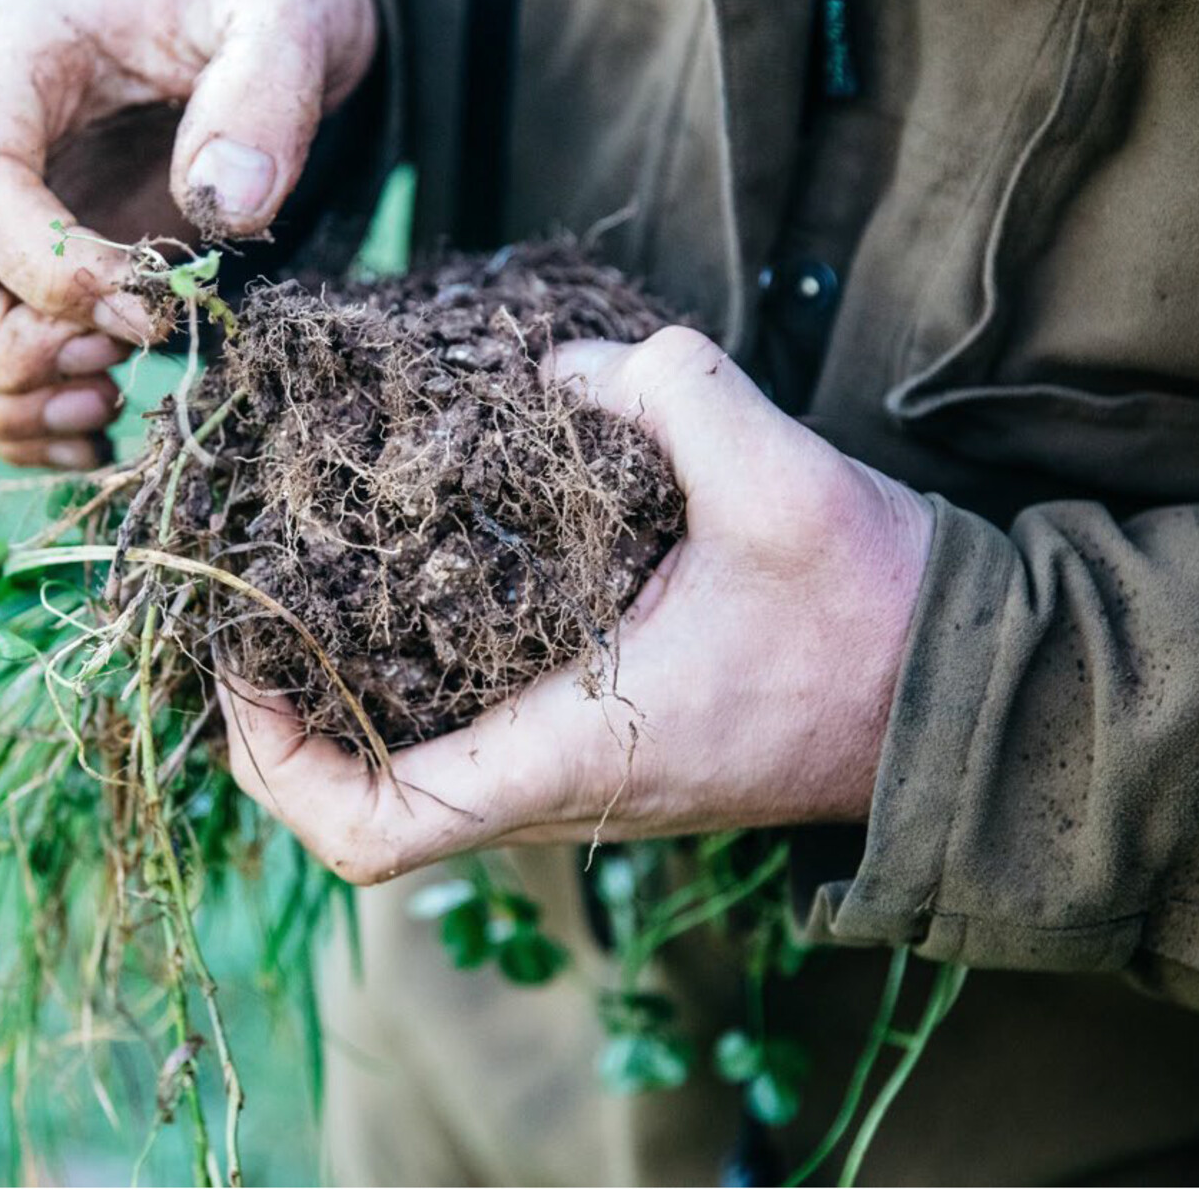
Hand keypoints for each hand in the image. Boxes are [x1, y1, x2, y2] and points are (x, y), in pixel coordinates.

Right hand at [0, 0, 377, 467]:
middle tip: (116, 368)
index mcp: (13, 53)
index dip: (49, 273)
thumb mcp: (289, 10)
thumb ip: (267, 90)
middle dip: (4, 356)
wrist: (237, 21)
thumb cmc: (254, 7)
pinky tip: (101, 428)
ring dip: (0, 405)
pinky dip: (15, 424)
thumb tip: (224, 206)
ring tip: (111, 403)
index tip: (150, 312)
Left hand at [222, 327, 935, 884]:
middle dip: (280, 721)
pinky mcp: (601, 745)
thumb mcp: (784, 480)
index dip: (275, 759)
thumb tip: (559, 369)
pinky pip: (462, 741)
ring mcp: (578, 779)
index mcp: (575, 754)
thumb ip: (673, 391)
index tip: (241, 655)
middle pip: (363, 810)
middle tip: (245, 599)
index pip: (375, 828)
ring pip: (408, 777)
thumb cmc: (874, 612)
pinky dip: (405, 683)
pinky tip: (400, 585)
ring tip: (296, 585)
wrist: (957, 689)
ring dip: (337, 701)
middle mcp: (559, 789)